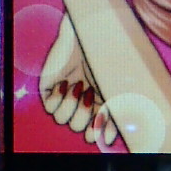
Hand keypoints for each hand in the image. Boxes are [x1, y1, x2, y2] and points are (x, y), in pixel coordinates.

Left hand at [39, 14, 118, 144]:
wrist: (90, 31)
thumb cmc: (110, 57)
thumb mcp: (120, 87)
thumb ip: (118, 114)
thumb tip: (109, 140)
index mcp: (103, 104)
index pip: (98, 133)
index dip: (99, 132)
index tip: (102, 119)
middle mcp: (83, 102)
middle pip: (79, 129)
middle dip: (84, 117)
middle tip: (90, 97)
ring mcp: (66, 94)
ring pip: (63, 121)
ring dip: (71, 107)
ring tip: (78, 87)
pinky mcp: (50, 86)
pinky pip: (49, 108)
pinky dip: (57, 99)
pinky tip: (65, 83)